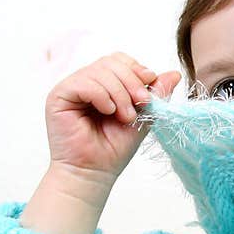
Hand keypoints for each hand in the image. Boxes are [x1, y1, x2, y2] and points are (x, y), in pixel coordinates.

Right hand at [44, 52, 181, 182]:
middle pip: (111, 62)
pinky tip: (108, 112)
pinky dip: (102, 96)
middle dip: (132, 82)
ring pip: (100, 71)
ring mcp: (71, 87)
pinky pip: (84, 83)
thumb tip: (174, 74)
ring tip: (125, 116)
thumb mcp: (143, 117)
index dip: (137, 69)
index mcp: (104, 84)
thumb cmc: (114, 149)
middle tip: (141, 104)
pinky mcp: (59, 96)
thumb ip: (156, 95)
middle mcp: (86, 82)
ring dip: (120, 93)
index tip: (149, 93)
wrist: (94, 172)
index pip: (120, 60)